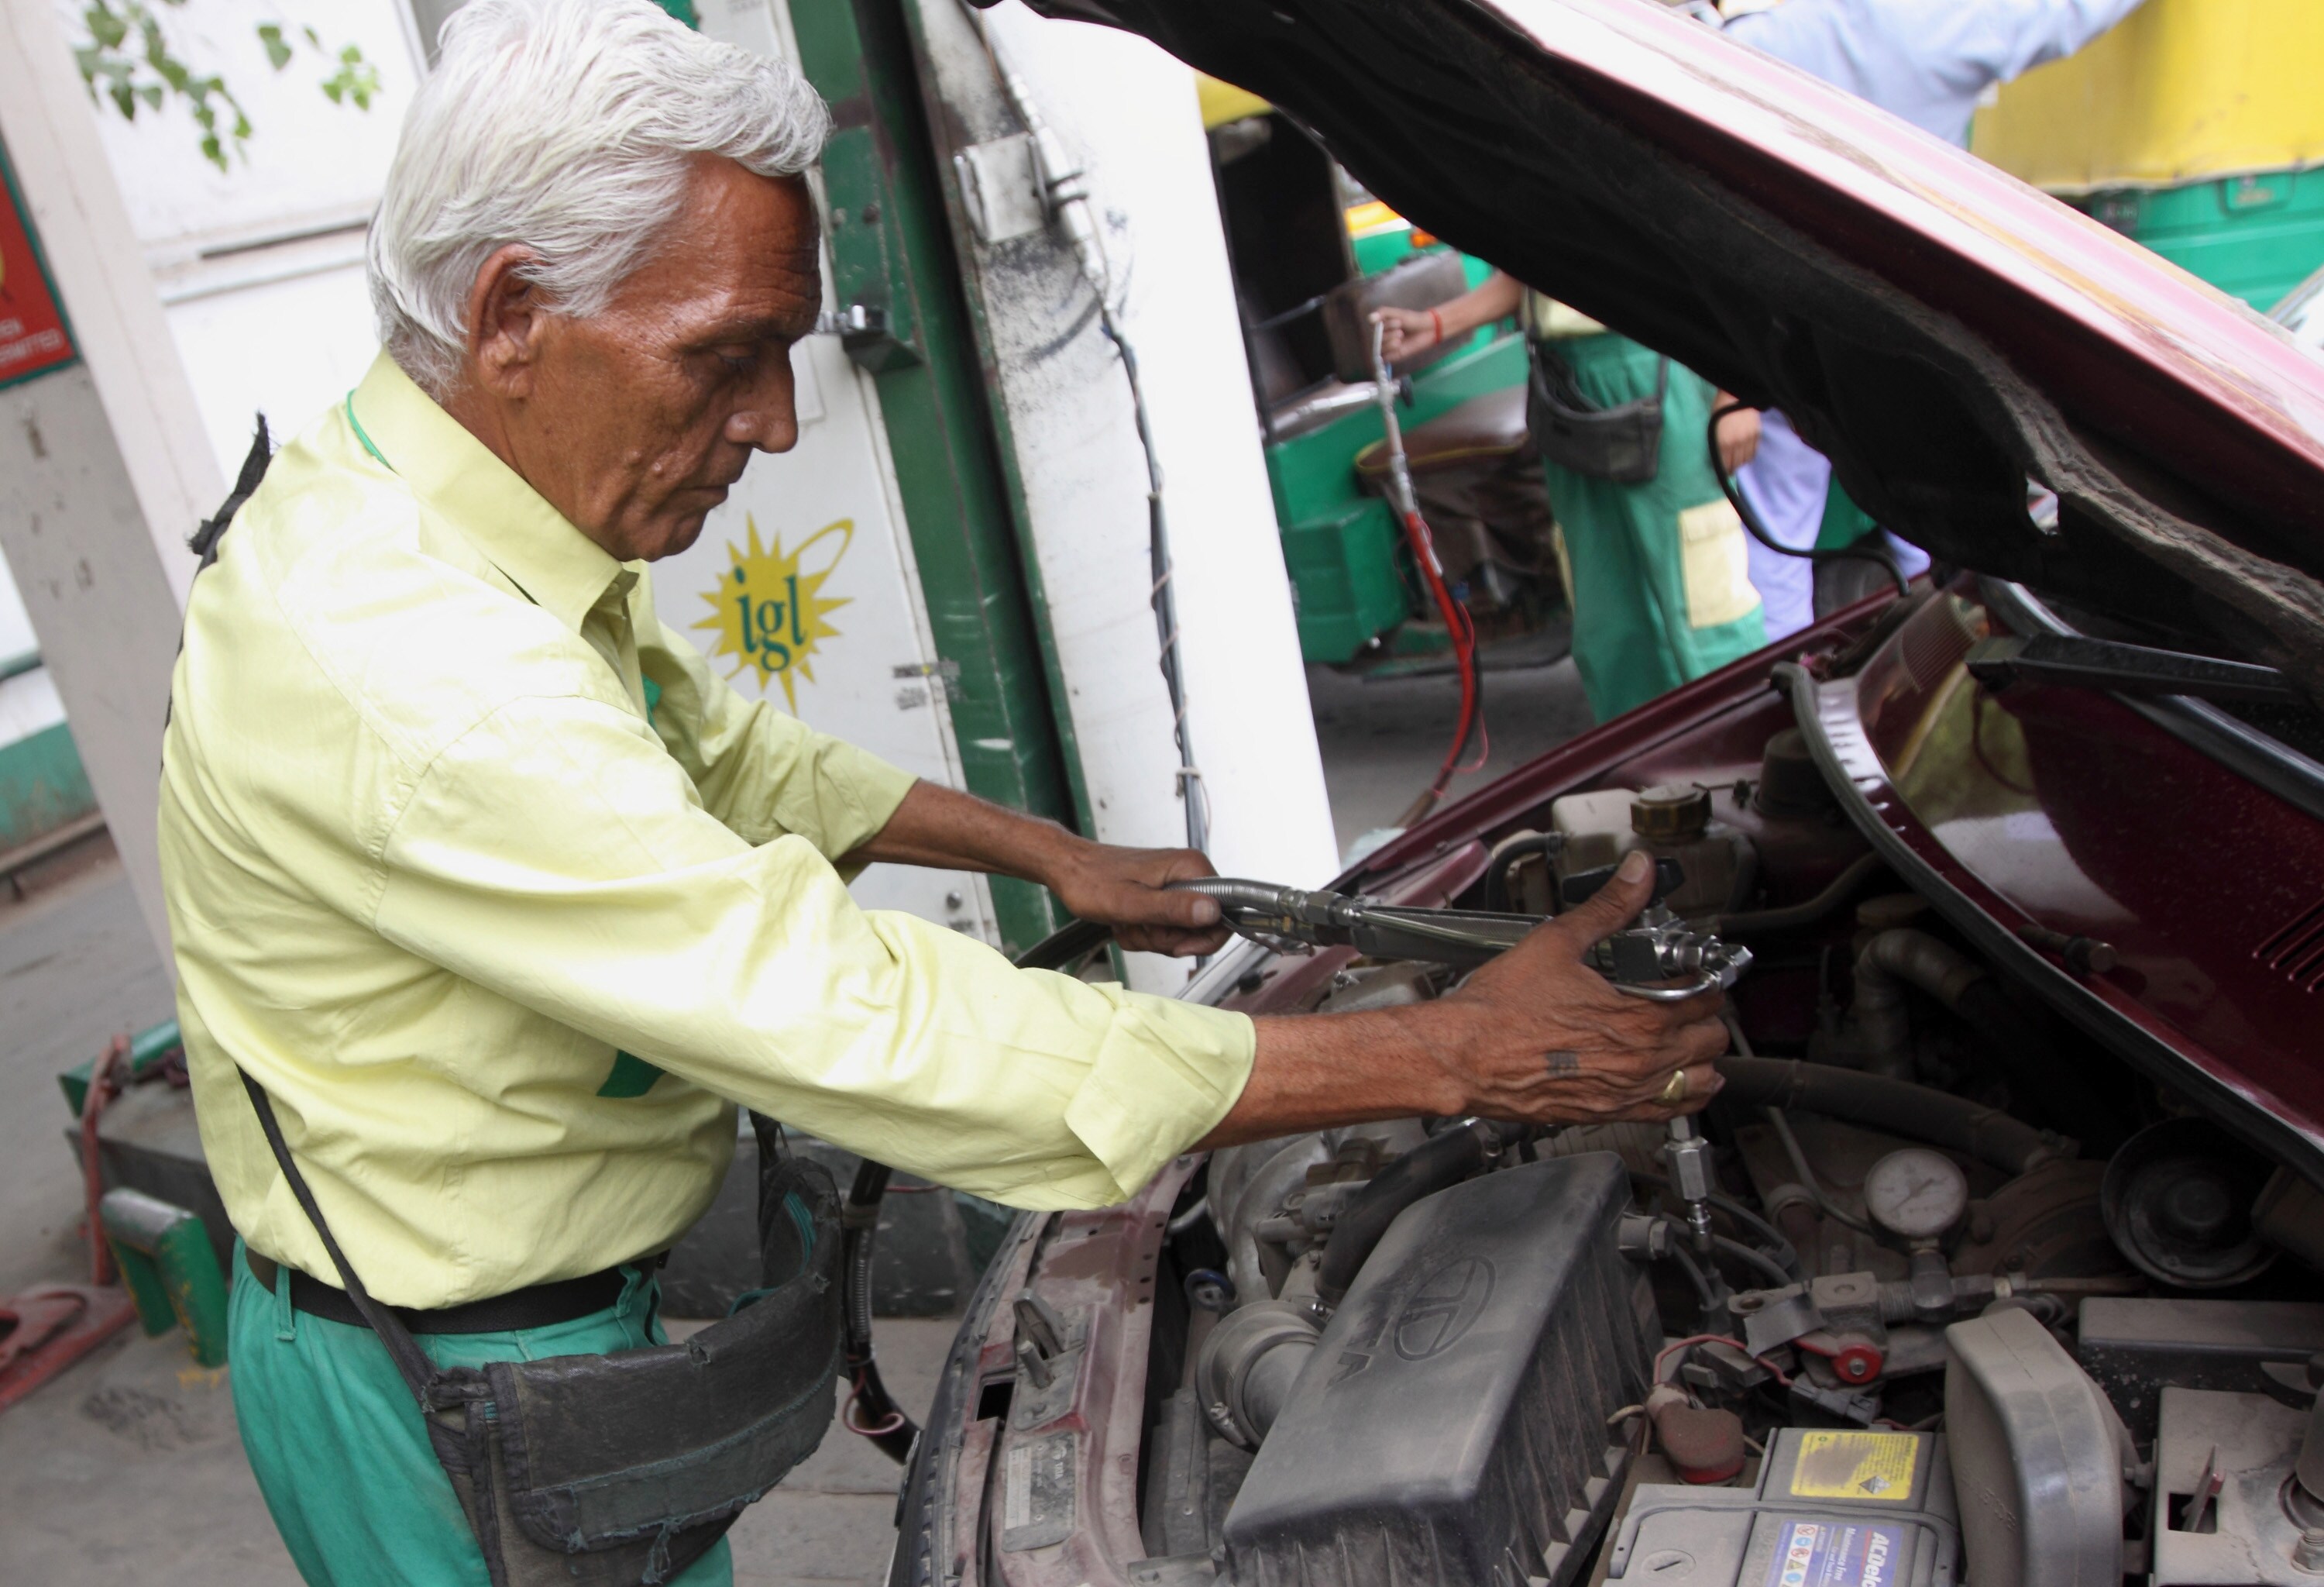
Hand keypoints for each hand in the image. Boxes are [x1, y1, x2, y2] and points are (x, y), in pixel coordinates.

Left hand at [1047, 841, 1230, 956]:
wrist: (1067, 868)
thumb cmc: (1091, 881)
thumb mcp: (1132, 903)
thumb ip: (1174, 909)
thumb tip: (1213, 912)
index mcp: (1190, 868)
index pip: (1226, 914)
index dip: (1201, 938)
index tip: (1173, 943)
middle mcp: (1188, 873)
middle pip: (1201, 928)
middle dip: (1168, 939)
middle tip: (1140, 928)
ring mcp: (1175, 884)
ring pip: (1181, 932)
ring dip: (1151, 937)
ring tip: (1128, 922)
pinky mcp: (1162, 894)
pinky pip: (1165, 927)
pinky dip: (1144, 932)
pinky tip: (1125, 921)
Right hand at [1370, 304, 1441, 362]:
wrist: (1426, 330)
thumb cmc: (1411, 319)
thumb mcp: (1396, 313)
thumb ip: (1382, 313)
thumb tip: (1369, 318)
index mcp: (1379, 326)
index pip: (1373, 328)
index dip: (1384, 327)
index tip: (1398, 322)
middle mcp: (1381, 337)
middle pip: (1375, 340)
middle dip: (1388, 335)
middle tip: (1400, 331)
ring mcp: (1386, 347)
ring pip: (1379, 349)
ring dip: (1389, 343)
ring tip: (1400, 338)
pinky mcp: (1392, 356)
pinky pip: (1384, 358)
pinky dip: (1390, 353)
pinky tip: (1399, 347)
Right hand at [1433, 849, 1727, 1122]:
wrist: (1464, 1058)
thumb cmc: (1500, 1009)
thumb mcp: (1558, 942)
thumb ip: (1608, 907)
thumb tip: (1636, 873)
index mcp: (1638, 1017)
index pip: (1707, 999)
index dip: (1706, 981)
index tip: (1695, 975)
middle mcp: (1641, 1060)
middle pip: (1712, 1041)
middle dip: (1707, 1017)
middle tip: (1689, 1002)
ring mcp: (1627, 1092)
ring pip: (1700, 1081)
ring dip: (1701, 1058)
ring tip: (1686, 1039)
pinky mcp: (1607, 1113)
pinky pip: (1670, 1112)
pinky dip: (1684, 1095)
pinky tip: (1677, 1080)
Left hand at [1713, 399, 1760, 474]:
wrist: (1736, 394)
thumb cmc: (1719, 410)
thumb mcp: (1712, 428)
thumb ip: (1715, 444)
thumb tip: (1717, 459)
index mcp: (1722, 441)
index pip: (1723, 465)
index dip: (1722, 474)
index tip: (1720, 479)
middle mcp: (1736, 442)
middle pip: (1735, 464)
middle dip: (1730, 470)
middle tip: (1728, 473)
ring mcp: (1747, 438)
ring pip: (1745, 460)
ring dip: (1740, 464)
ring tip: (1736, 465)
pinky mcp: (1756, 434)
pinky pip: (1753, 452)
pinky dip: (1749, 457)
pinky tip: (1745, 457)